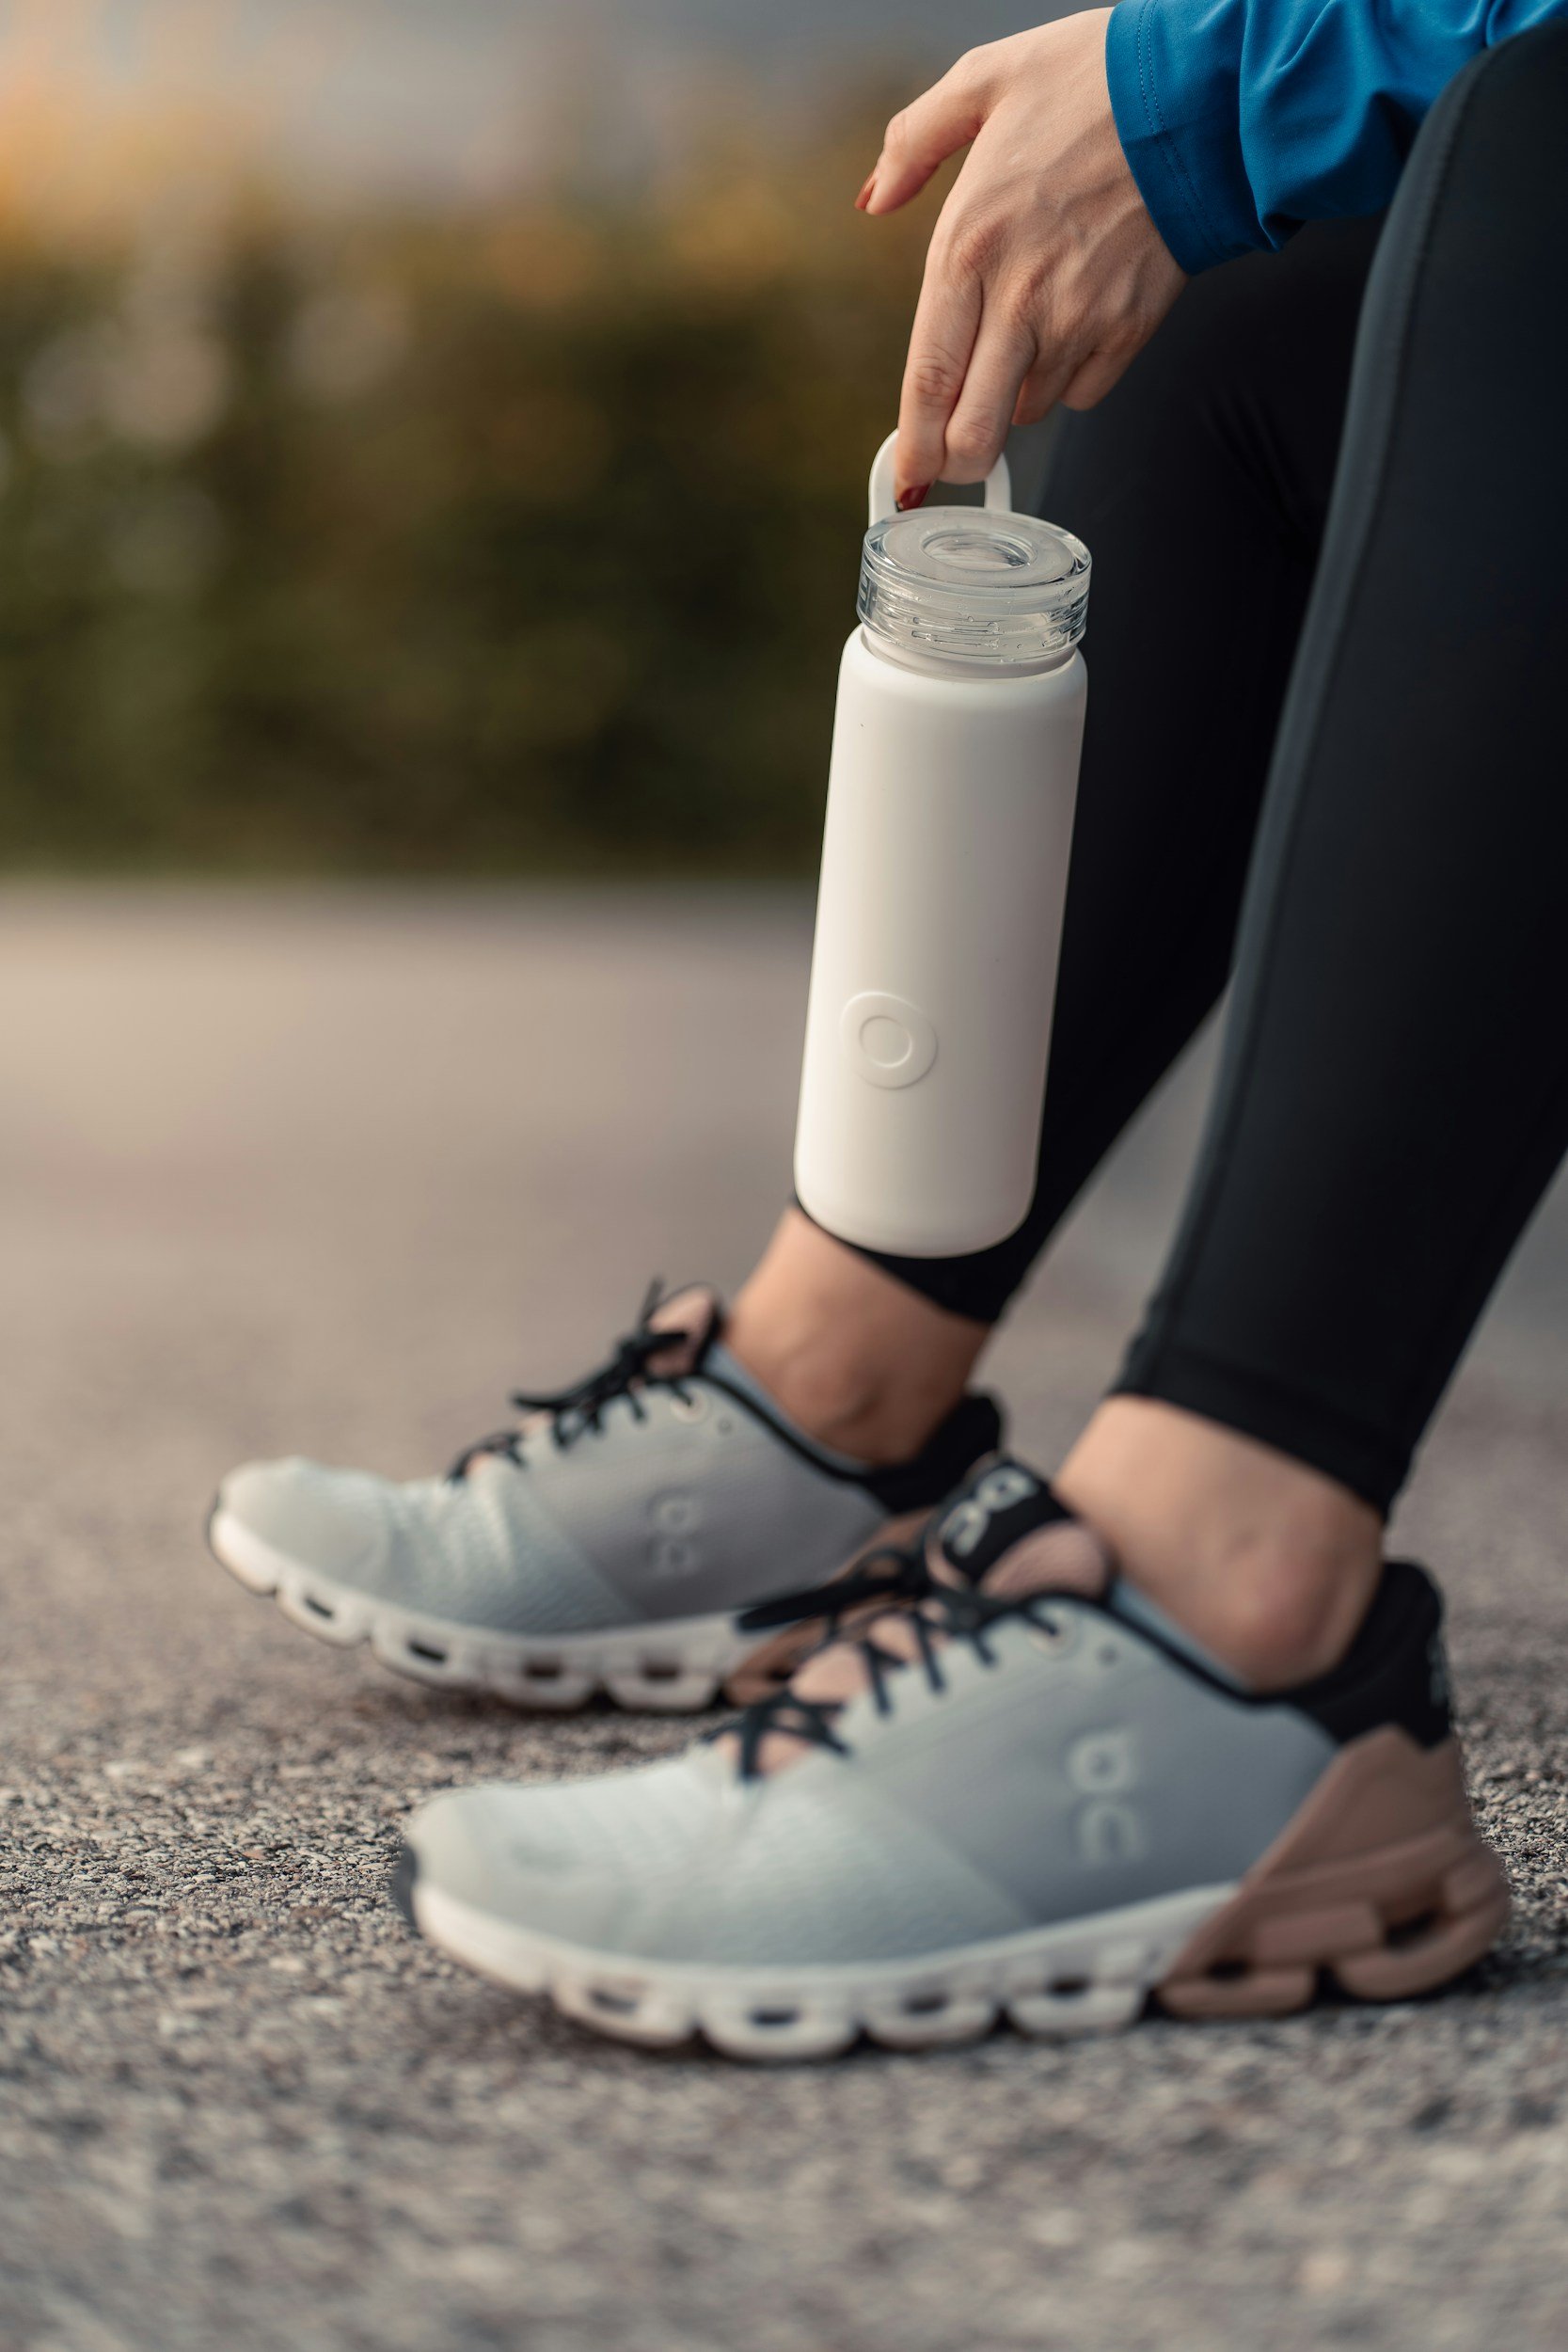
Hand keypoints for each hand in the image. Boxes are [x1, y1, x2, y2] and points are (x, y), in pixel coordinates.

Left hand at [857, 10, 1186, 506]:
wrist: (1201, 94)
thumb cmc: (1095, 83)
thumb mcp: (985, 81)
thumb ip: (914, 141)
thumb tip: (874, 197)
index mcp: (970, 245)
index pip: (928, 378)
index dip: (915, 444)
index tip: (909, 476)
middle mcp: (1021, 298)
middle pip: (977, 429)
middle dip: (959, 460)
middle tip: (955, 456)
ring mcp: (1080, 322)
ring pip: (1029, 410)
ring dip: (1017, 393)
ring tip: (1030, 329)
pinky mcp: (1129, 331)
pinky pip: (1085, 392)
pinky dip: (1072, 375)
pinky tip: (1077, 321)